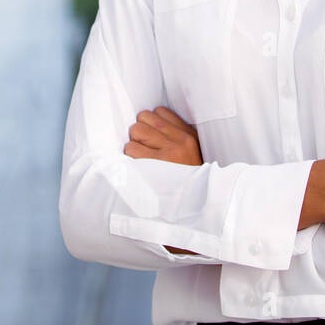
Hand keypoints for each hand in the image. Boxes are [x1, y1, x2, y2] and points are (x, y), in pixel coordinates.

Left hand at [125, 106, 202, 254]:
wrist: (194, 213)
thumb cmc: (186, 184)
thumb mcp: (191, 156)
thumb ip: (175, 137)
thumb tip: (148, 120)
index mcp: (191, 136)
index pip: (160, 111)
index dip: (151, 124)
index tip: (152, 139)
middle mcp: (182, 141)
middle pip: (144, 118)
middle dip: (140, 133)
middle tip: (145, 151)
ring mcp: (170, 152)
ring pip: (136, 130)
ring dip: (133, 144)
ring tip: (142, 161)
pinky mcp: (156, 165)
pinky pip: (130, 148)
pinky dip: (129, 158)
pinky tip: (138, 169)